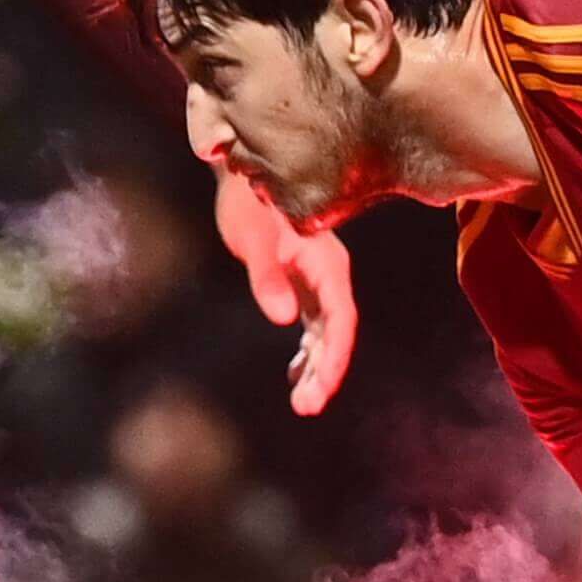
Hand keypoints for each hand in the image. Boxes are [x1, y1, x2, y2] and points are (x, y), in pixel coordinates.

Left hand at [204, 146, 359, 416]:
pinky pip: (313, 325)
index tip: (320, 390)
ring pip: (326, 333)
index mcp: (327, 264)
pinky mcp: (301, 282)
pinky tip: (293, 375)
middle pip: (337, 333)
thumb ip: (267, 276)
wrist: (240, 173)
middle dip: (325, 372)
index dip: (334, 358)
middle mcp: (329, 275)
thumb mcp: (253, 239)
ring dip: (317, 368)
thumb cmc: (247, 202)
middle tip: (306, 408)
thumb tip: (282, 319)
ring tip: (303, 404)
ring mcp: (317, 280)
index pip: (340, 321)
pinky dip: (306, 352)